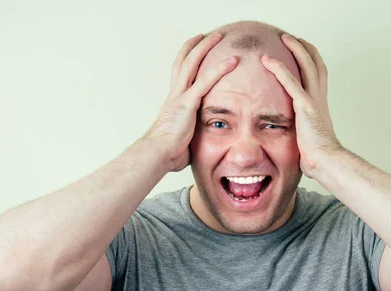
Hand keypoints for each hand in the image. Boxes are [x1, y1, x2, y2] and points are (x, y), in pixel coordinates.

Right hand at [142, 32, 238, 171]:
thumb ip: (189, 138)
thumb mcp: (181, 142)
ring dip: (205, 47)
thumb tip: (194, 148)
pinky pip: (206, 81)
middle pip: (182, 62)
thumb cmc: (167, 154)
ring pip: (192, 63)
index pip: (179, 76)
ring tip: (219, 36)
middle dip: (194, 47)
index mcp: (173, 103)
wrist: (157, 155)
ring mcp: (180, 97)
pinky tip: (233, 60)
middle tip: (204, 35)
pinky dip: (220, 69)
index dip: (186, 61)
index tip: (194, 53)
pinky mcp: (187, 103)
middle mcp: (174, 95)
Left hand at [261, 34, 341, 178]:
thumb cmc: (318, 157)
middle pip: (316, 64)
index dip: (311, 60)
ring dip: (295, 49)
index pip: (318, 75)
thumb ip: (300, 132)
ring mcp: (314, 101)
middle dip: (305, 48)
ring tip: (283, 38)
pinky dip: (279, 69)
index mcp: (320, 105)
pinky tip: (268, 60)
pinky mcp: (305, 107)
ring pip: (307, 65)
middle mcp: (319, 98)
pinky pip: (291, 82)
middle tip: (292, 37)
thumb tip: (292, 139)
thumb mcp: (307, 139)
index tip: (303, 50)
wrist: (327, 162)